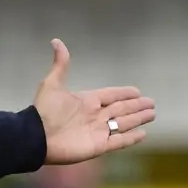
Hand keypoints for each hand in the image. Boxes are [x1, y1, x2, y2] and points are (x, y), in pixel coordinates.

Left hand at [34, 39, 155, 164]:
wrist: (35, 137)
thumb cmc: (43, 111)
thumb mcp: (52, 84)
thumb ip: (60, 65)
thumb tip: (56, 41)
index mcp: (86, 101)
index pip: (110, 96)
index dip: (123, 94)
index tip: (137, 91)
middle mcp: (94, 116)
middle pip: (121, 109)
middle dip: (136, 106)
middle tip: (151, 103)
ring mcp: (97, 131)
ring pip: (123, 123)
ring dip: (137, 119)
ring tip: (152, 114)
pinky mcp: (98, 146)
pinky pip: (119, 141)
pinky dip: (131, 138)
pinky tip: (143, 133)